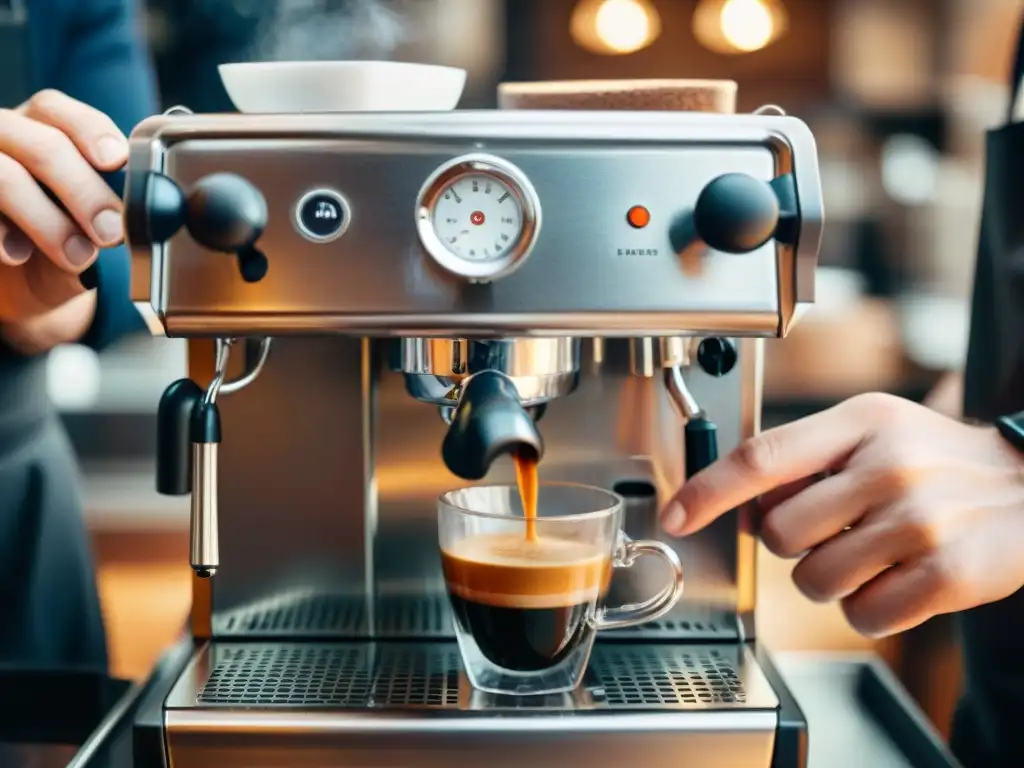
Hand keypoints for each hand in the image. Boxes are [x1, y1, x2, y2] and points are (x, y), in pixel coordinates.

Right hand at [0, 90, 127, 348]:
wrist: (23, 281)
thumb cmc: (63, 241)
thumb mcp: (92, 222)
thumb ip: (110, 205)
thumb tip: (136, 208)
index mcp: (38, 129)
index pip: (56, 111)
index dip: (89, 131)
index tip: (115, 160)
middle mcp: (3, 139)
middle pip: (41, 146)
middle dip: (83, 191)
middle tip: (110, 232)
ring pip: (6, 176)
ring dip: (48, 221)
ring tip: (78, 256)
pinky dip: (1, 237)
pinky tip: (19, 256)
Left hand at [662, 393, 1023, 636]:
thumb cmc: (937, 460)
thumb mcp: (873, 431)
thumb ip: (806, 460)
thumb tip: (742, 505)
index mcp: (860, 423)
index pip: (760, 457)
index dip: (706, 491)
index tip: (674, 515)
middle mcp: (889, 467)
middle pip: (780, 534)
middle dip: (796, 545)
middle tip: (838, 530)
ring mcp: (920, 521)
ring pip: (815, 582)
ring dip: (832, 580)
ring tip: (873, 554)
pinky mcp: (949, 575)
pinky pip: (863, 616)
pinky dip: (869, 609)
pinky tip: (897, 580)